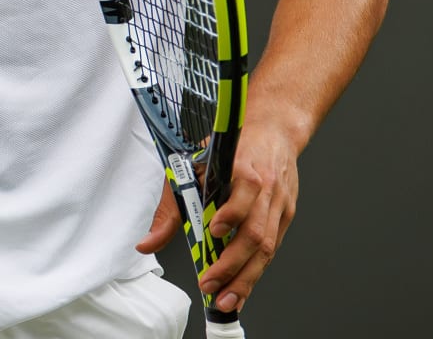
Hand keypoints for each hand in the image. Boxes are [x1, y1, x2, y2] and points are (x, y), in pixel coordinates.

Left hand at [135, 123, 300, 314]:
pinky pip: (272, 248)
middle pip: (255, 232)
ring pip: (267, 247)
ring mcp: (280, 205)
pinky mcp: (286, 217)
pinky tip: (241, 287)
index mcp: (244, 168)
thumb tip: (146, 244)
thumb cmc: (230, 149)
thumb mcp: (195, 167)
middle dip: (232, 264)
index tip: (212, 231)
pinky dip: (255, 270)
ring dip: (246, 278)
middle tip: (211, 286)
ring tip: (227, 300)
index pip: (243, 193)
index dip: (230, 214)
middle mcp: (266, 189)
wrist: (273, 131)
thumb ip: (172, 207)